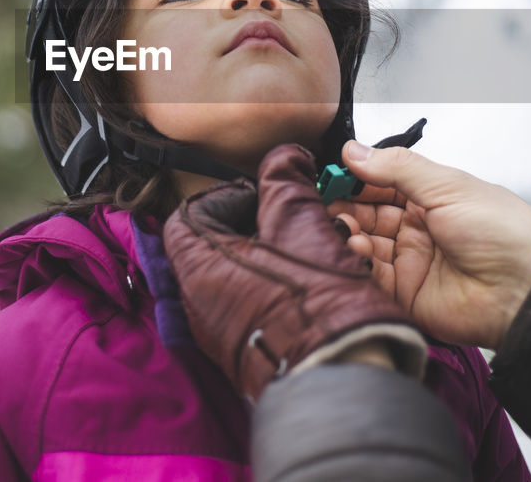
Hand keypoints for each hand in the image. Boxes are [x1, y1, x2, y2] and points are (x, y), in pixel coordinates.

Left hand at [163, 144, 427, 401]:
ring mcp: (219, 331)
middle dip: (257, 224)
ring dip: (273, 253)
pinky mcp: (245, 350)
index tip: (264, 195)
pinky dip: (277, 285)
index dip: (228, 195)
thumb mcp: (300, 220)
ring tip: (310, 248)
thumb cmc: (314, 306)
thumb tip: (284, 156)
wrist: (340, 374)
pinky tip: (312, 282)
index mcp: (199, 266)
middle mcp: (198, 303)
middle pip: (216, 243)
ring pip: (238, 274)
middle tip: (291, 218)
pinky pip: (251, 305)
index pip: (190, 212)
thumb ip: (284, 179)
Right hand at [327, 141, 530, 349]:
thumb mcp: (449, 187)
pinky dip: (356, 261)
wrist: (526, 292)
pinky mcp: (402, 294)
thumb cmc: (502, 233)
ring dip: (348, 232)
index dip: (353, 177)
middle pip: (365, 213)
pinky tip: (356, 248)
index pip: (379, 183)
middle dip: (343, 205)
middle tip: (324, 200)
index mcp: (430, 198)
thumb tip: (353, 150)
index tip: (328, 173)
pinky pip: (369, 275)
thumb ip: (397, 168)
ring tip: (344, 225)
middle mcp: (416, 228)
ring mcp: (408, 261)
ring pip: (362, 242)